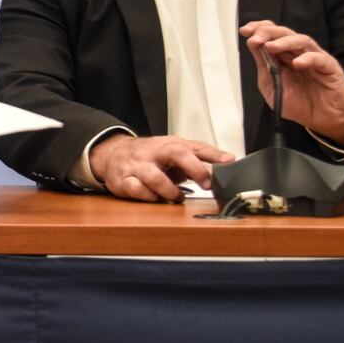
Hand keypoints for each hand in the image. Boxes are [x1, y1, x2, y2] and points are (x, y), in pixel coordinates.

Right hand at [89, 133, 233, 202]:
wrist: (113, 154)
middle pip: (175, 153)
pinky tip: (155, 198)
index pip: (192, 146)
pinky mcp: (123, 180)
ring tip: (177, 196)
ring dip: (171, 191)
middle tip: (206, 184)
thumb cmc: (151, 155)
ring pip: (155, 178)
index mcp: (168, 145)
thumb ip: (201, 155)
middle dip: (194, 168)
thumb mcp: (175, 149)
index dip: (211, 155)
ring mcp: (136, 166)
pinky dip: (150, 198)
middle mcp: (153, 152)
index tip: (228, 163)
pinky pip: (137, 191)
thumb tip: (230, 160)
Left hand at [240, 20, 343, 146]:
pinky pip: (319, 58)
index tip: (245, 31)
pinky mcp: (330, 68)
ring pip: (302, 41)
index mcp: (283, 56)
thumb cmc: (298, 103)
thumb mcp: (271, 86)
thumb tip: (253, 45)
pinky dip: (308, 58)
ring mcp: (315, 58)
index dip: (259, 29)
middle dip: (268, 33)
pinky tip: (297, 63)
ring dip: (284, 41)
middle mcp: (298, 53)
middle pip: (284, 33)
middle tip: (255, 38)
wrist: (321, 119)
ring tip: (271, 47)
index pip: (272, 35)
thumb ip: (264, 66)